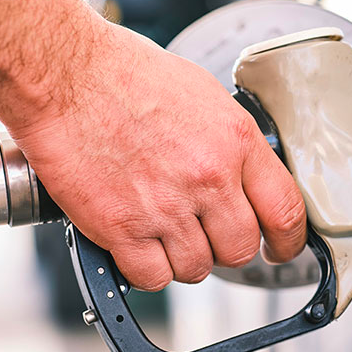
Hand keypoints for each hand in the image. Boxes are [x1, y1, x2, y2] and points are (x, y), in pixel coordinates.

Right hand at [0, 0, 306, 289]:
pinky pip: (151, 278)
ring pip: (196, 269)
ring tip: (159, 231)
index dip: (288, 242)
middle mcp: (209, 178)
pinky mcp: (123, 228)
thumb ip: (227, 141)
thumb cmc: (121, 72)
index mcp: (235, 141)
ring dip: (181, 258)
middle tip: (204, 234)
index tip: (280, 250)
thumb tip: (240, 174)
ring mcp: (166, 207)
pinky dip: (143, 269)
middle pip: (240, 250)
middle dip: (224, 248)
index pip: (286, 211)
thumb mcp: (200, 94)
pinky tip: (134, 244)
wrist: (64, 74)